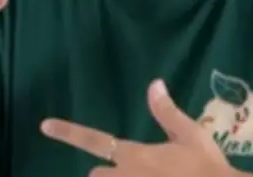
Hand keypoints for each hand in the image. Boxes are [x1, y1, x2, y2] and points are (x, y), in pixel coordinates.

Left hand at [41, 79, 252, 176]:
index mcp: (135, 155)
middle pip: (96, 175)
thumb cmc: (208, 168)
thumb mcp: (191, 135)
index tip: (44, 125)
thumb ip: (167, 113)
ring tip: (140, 174)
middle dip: (104, 174)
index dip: (67, 132)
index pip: (93, 140)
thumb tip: (154, 84)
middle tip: (125, 171)